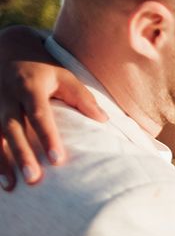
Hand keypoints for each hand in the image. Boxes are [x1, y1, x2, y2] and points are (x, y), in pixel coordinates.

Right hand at [0, 29, 106, 190]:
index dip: (47, 137)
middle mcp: (6, 96)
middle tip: (33, 179)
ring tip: (12, 185)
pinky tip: (0, 179)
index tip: (58, 160)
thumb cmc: (43, 69)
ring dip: (1, 162)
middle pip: (12, 128)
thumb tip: (104, 120)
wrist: (7, 49)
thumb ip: (82, 98)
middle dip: (21, 155)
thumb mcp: (65, 76)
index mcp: (30, 86)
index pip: (39, 114)